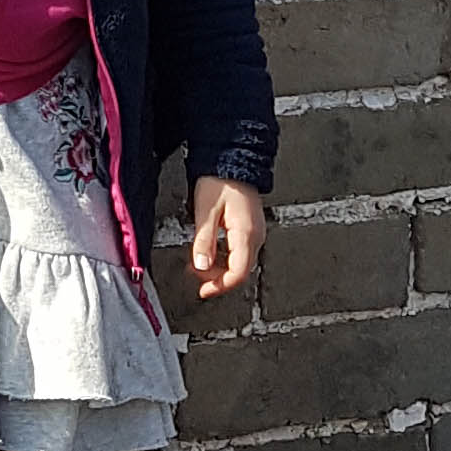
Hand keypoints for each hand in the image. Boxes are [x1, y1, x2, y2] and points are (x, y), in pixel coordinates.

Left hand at [188, 176, 265, 300]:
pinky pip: (239, 250)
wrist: (232, 159)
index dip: (220, 286)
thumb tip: (201, 265)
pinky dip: (224, 256)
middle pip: (240, 270)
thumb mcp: (205, 211)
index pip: (239, 272)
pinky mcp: (250, 227)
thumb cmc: (219, 181)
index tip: (204, 291)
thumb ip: (204, 240)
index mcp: (246, 234)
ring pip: (240, 261)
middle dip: (217, 277)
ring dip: (219, 267)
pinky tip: (209, 250)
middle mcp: (255, 235)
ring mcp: (255, 231)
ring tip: (198, 261)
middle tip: (195, 273)